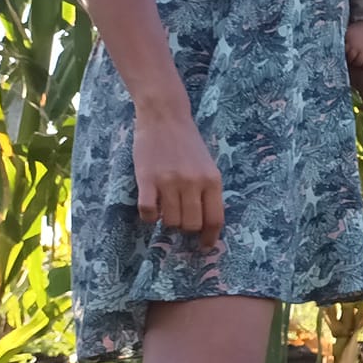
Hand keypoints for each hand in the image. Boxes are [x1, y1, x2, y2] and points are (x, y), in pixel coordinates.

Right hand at [134, 106, 222, 245]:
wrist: (165, 117)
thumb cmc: (188, 143)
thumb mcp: (208, 166)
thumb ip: (208, 190)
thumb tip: (207, 222)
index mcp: (212, 180)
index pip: (215, 219)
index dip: (210, 237)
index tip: (205, 245)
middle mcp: (193, 183)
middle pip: (192, 224)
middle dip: (186, 229)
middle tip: (180, 221)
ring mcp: (170, 182)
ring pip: (171, 221)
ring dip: (168, 221)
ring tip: (166, 208)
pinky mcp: (147, 179)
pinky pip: (148, 212)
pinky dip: (149, 216)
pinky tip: (151, 207)